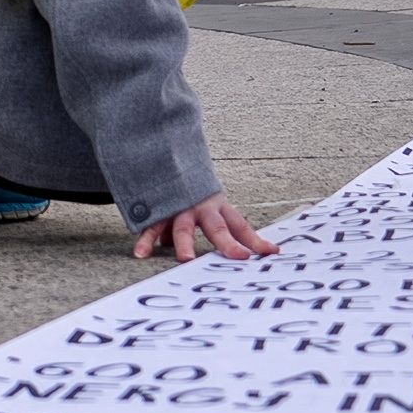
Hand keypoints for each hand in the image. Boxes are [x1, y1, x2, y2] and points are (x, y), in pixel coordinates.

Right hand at [131, 195, 276, 262]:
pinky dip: (146, 240)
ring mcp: (179, 208)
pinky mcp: (158, 209)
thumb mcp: (205, 203)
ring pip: (184, 228)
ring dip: (185, 244)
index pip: (240, 226)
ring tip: (186, 260)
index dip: (255, 239)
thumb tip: (201, 248)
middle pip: (218, 228)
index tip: (272, 251)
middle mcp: (201, 207)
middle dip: (228, 243)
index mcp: (217, 206)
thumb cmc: (189, 187)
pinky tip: (141, 254)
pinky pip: (151, 227)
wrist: (165, 153)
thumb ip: (207, 226)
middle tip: (239, 257)